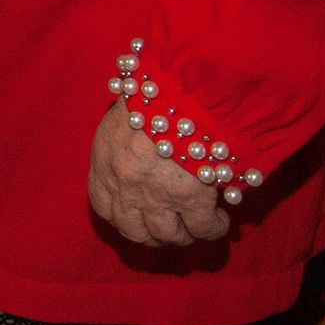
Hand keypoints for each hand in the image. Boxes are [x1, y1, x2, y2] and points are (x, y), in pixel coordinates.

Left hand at [87, 102, 227, 245]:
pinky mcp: (191, 199)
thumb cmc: (151, 92)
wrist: (179, 88)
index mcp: (105, 162)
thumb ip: (125, 144)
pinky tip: (220, 219)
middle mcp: (125, 186)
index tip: (138, 218)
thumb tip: (140, 158)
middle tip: (171, 230)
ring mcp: (157, 196)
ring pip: (168, 235)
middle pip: (134, 230)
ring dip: (183, 235)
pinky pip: (202, 228)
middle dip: (153, 235)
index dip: (122, 216)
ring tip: (196, 226)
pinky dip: (213, 228)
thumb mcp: (124, 116)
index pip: (104, 205)